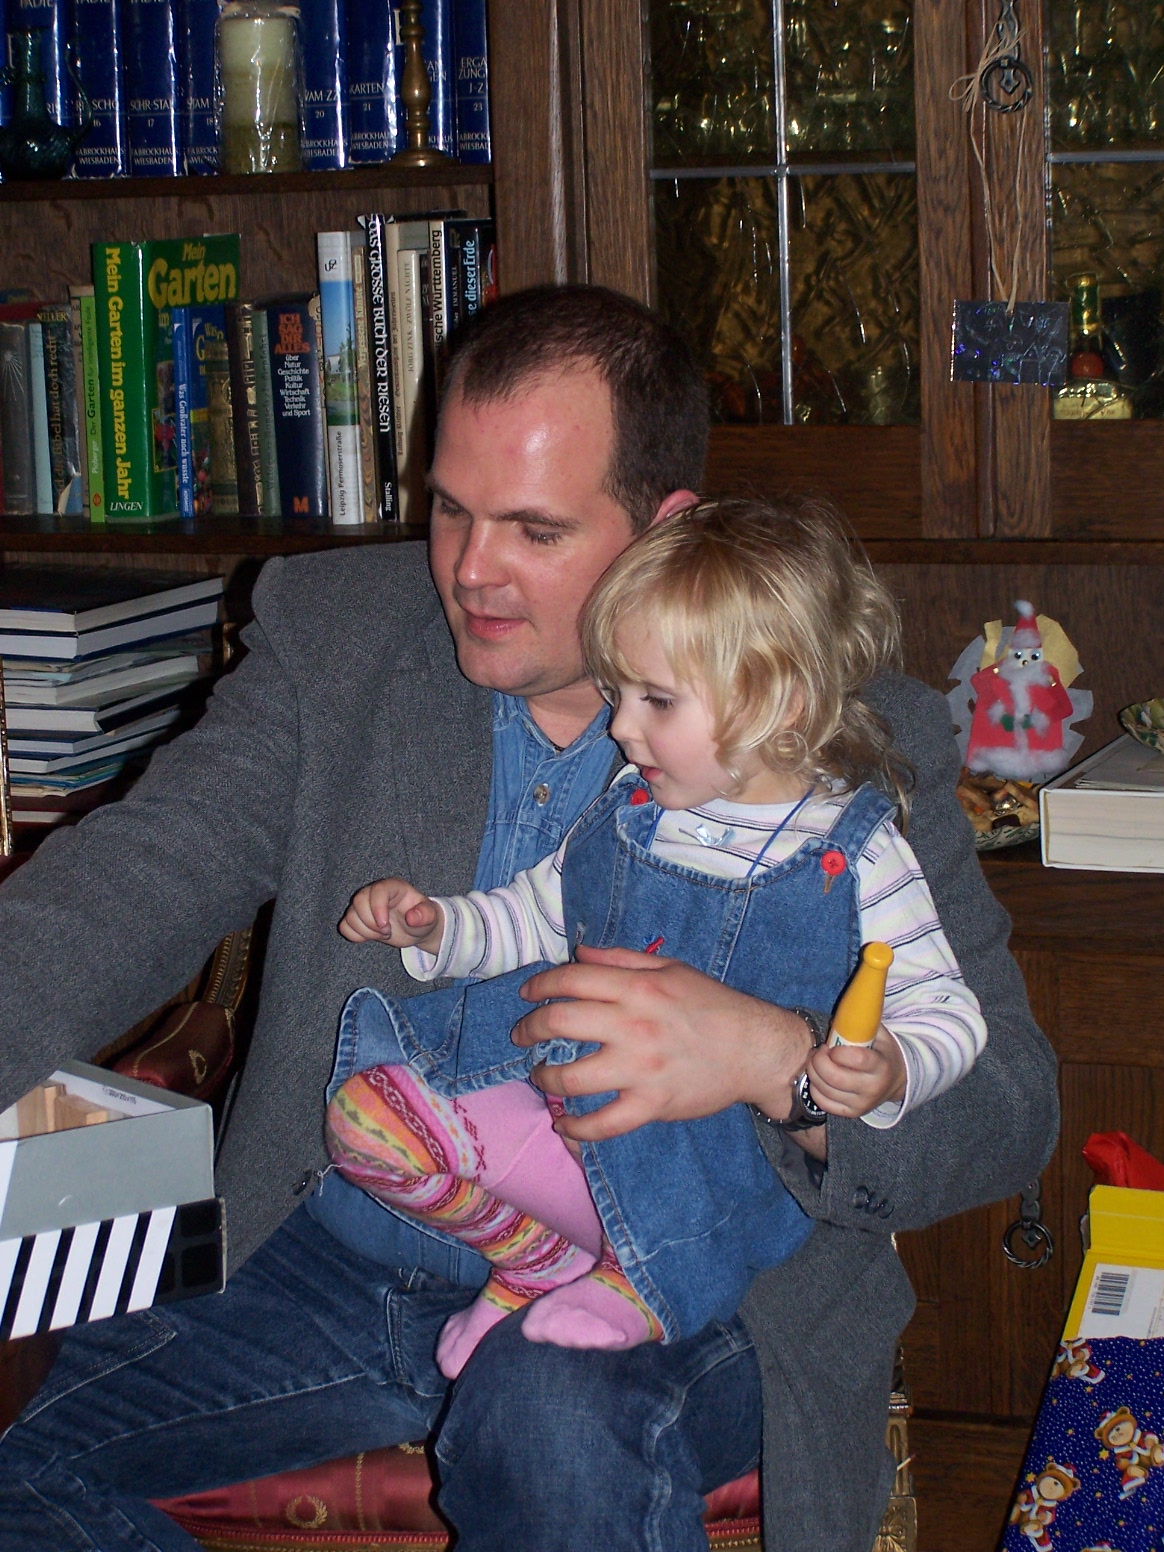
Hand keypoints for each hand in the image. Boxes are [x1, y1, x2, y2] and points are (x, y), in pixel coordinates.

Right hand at [339, 877, 443, 952]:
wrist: (415, 929)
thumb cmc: (422, 918)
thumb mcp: (430, 917)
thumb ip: (425, 915)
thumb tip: (412, 918)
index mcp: (393, 887)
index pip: (377, 890)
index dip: (378, 908)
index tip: (386, 926)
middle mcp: (375, 892)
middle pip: (358, 901)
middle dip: (372, 923)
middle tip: (387, 932)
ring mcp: (364, 905)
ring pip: (350, 916)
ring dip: (366, 931)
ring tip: (383, 933)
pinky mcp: (357, 918)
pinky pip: (344, 926)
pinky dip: (355, 935)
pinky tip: (371, 936)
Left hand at [512, 945, 815, 1142]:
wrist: (756, 1049)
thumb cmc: (713, 1005)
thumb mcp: (671, 969)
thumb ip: (622, 959)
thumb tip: (579, 954)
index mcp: (638, 988)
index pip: (571, 980)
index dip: (540, 985)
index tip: (527, 994)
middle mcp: (633, 1026)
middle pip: (560, 1023)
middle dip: (529, 1028)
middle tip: (522, 1035)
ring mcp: (640, 1069)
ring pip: (572, 1077)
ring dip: (545, 1077)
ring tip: (540, 1075)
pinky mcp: (651, 1105)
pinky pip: (603, 1124)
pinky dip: (576, 1129)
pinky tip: (563, 1124)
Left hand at [806, 1028, 905, 1119]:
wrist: (896, 1080)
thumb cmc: (882, 1051)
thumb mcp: (879, 1034)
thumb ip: (861, 1023)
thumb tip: (835, 1018)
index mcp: (881, 1066)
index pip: (856, 1059)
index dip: (837, 1051)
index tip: (832, 1045)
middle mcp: (872, 1088)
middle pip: (834, 1077)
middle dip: (819, 1061)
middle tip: (819, 1051)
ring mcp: (861, 1104)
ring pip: (825, 1090)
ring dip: (813, 1072)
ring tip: (818, 1061)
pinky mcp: (851, 1113)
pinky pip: (823, 1103)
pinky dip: (815, 1088)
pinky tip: (819, 1077)